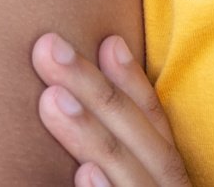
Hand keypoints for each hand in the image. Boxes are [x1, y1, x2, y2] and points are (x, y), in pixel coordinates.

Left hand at [30, 31, 190, 186]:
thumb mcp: (132, 176)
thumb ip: (114, 152)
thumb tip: (67, 96)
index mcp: (166, 179)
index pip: (156, 125)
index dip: (134, 83)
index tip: (109, 40)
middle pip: (142, 141)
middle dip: (98, 92)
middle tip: (47, 48)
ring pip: (132, 178)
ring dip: (93, 136)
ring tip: (52, 99)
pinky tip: (84, 172)